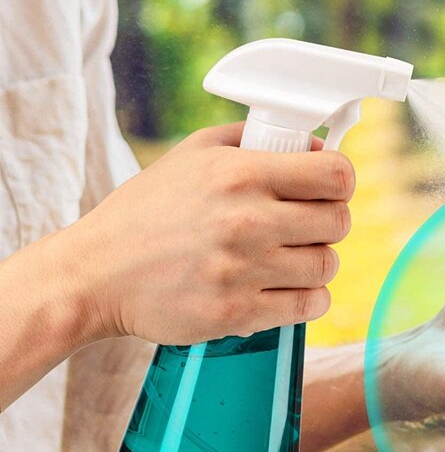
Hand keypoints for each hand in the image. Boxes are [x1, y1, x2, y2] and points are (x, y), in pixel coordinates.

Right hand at [62, 121, 354, 345]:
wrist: (96, 274)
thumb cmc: (148, 210)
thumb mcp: (194, 153)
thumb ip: (254, 138)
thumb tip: (316, 146)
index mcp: (240, 173)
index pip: (336, 176)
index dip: (341, 182)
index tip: (330, 189)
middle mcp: (245, 220)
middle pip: (339, 222)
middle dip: (330, 222)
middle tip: (308, 225)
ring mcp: (242, 270)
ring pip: (327, 266)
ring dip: (317, 262)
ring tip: (292, 257)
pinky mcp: (236, 313)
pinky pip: (310, 306)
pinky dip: (309, 298)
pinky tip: (289, 288)